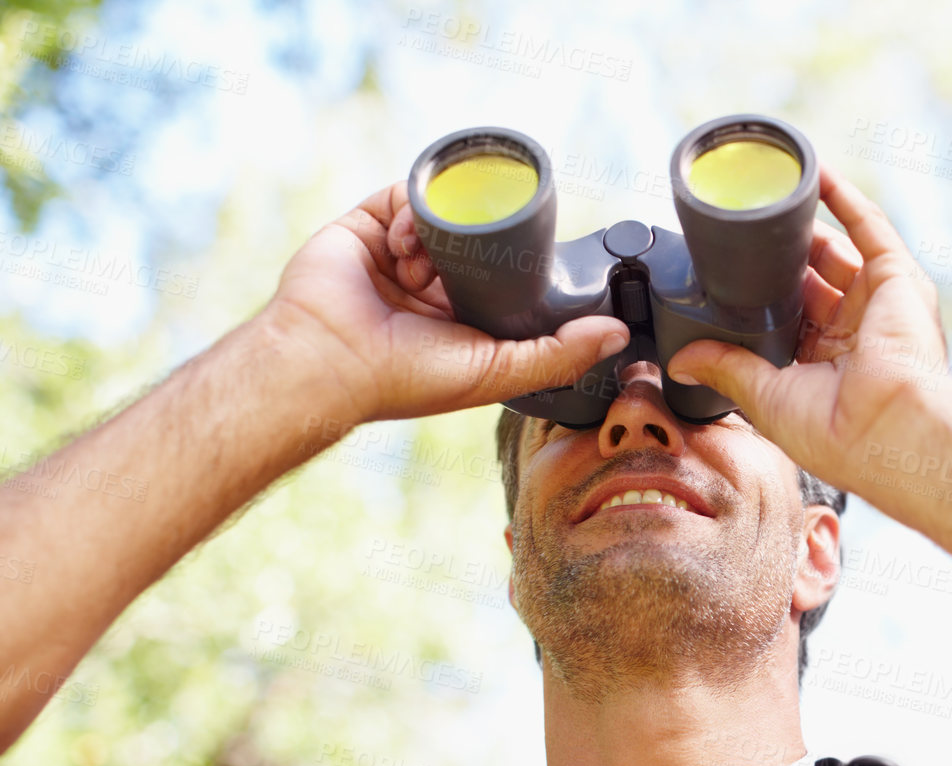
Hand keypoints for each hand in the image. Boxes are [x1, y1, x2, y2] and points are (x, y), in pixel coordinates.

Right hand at [262, 181, 629, 427]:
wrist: (328, 359)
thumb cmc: (407, 378)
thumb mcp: (498, 372)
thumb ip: (560, 355)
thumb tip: (619, 335)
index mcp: (462, 320)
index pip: (506, 280)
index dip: (525, 268)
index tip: (545, 257)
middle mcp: (431, 286)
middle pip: (478, 242)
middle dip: (489, 243)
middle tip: (497, 249)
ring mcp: (398, 254)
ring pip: (446, 217)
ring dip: (448, 230)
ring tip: (433, 259)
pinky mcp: (367, 225)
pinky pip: (405, 196)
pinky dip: (414, 210)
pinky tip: (409, 241)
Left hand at [665, 165, 951, 496]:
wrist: (888, 428)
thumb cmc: (838, 433)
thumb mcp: (766, 397)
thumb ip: (727, 367)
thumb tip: (680, 362)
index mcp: (828, 367)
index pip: (791, 320)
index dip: (764, 298)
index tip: (730, 277)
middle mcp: (858, 334)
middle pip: (811, 281)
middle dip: (779, 260)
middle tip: (740, 237)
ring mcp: (880, 304)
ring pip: (837, 251)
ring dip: (804, 226)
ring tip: (766, 200)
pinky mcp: (898, 278)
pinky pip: (869, 227)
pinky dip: (843, 198)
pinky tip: (813, 174)